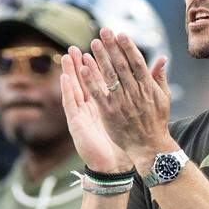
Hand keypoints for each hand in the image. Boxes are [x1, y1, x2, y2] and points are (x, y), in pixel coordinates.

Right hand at [60, 47, 132, 171]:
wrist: (114, 164)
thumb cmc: (123, 140)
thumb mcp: (130, 115)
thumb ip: (135, 97)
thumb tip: (144, 83)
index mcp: (104, 103)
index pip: (101, 79)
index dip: (99, 63)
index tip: (100, 46)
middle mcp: (91, 106)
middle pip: (85, 81)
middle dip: (81, 63)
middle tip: (78, 45)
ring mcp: (82, 114)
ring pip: (74, 89)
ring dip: (70, 72)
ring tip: (66, 55)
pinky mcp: (76, 123)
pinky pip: (70, 104)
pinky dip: (67, 91)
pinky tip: (64, 78)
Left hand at [74, 28, 172, 162]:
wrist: (149, 146)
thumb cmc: (157, 121)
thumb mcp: (163, 98)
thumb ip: (159, 77)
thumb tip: (162, 58)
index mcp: (147, 88)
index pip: (137, 63)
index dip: (128, 47)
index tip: (121, 34)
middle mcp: (134, 93)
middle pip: (121, 66)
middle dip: (112, 47)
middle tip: (104, 30)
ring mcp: (121, 103)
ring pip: (109, 76)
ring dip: (100, 58)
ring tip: (93, 43)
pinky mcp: (109, 113)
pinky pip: (98, 93)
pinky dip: (91, 80)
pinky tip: (84, 67)